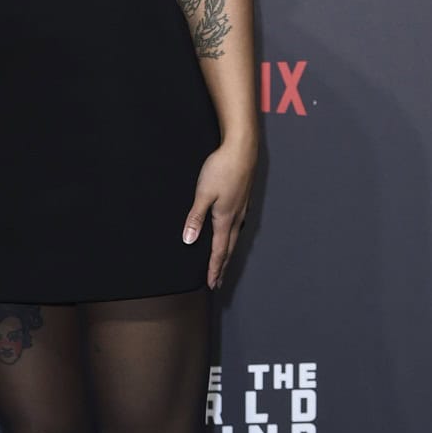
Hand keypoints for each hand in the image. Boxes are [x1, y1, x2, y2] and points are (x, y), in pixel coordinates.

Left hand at [182, 142, 254, 289]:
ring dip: (227, 253)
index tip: (211, 283)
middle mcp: (236, 217)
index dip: (214, 268)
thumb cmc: (222, 168)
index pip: (218, 250)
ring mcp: (241, 208)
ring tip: (222, 263)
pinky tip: (230, 233)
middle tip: (217, 281)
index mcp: (225, 218)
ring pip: (234, 237)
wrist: (242, 148)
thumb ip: (195, 218)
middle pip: (228, 248)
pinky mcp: (242, 198)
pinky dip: (232, 237)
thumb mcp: (203, 194)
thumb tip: (189, 240)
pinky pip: (237, 226)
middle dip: (221, 266)